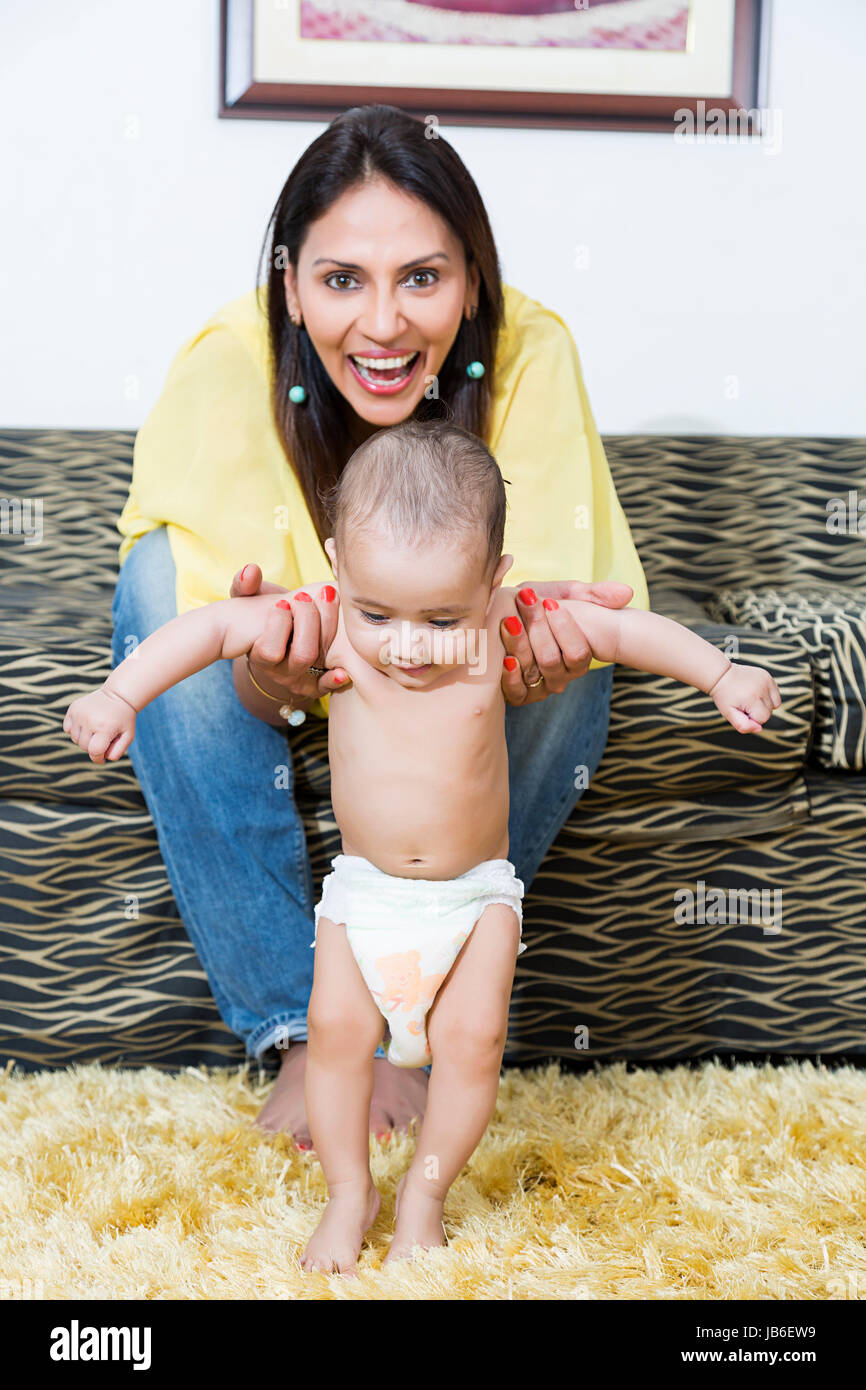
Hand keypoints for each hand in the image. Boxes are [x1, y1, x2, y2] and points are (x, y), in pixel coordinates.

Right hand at [63, 687, 136, 762]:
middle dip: (93, 747)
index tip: (102, 759)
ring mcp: (79, 713)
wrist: (117, 695)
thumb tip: (104, 758)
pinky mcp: (73, 708)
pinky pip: (67, 728)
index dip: (98, 759)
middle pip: (84, 746)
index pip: (94, 751)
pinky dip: (75, 730)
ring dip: (84, 738)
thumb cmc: (123, 719)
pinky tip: (86, 724)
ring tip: (96, 730)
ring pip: (75, 739)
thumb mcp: (128, 735)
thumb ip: (118, 751)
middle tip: (102, 738)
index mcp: (105, 727)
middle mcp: (90, 720)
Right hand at [229, 563, 349, 703]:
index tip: (282, 601)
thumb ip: (244, 584)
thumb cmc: (265, 611)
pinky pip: (324, 686)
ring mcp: (298, 678)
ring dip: (326, 627)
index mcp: (260, 654)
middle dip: (309, 619)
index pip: (270, 651)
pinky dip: (334, 679)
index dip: (280, 623)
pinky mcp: (315, 684)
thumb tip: (250, 570)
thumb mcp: (250, 598)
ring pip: (317, 659)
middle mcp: (279, 671)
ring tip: (327, 597)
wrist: (280, 633)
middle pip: (302, 654)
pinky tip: (343, 671)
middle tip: (305, 596)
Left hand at [500, 580, 634, 706]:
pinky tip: (506, 658)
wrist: (512, 615)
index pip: (577, 651)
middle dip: (537, 629)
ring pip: (534, 670)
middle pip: (551, 660)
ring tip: (510, 621)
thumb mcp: (568, 594)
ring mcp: (541, 685)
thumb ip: (595, 593)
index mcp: (578, 655)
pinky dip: (511, 678)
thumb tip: (627, 592)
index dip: (564, 628)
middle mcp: (562, 675)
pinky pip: (517, 694)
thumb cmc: (543, 603)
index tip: (550, 602)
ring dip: (520, 645)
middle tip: (524, 602)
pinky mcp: (519, 693)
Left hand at [707, 662, 781, 732]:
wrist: (721, 675)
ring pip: (775, 703)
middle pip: (769, 712)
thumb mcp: (728, 713)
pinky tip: (755, 692)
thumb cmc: (724, 697)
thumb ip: (743, 725)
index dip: (751, 718)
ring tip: (750, 698)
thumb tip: (759, 728)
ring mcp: (766, 680)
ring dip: (765, 705)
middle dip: (757, 712)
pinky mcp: (768, 676)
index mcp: (752, 698)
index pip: (762, 719)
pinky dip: (768, 696)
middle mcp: (762, 688)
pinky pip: (775, 693)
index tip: (740, 709)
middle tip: (743, 703)